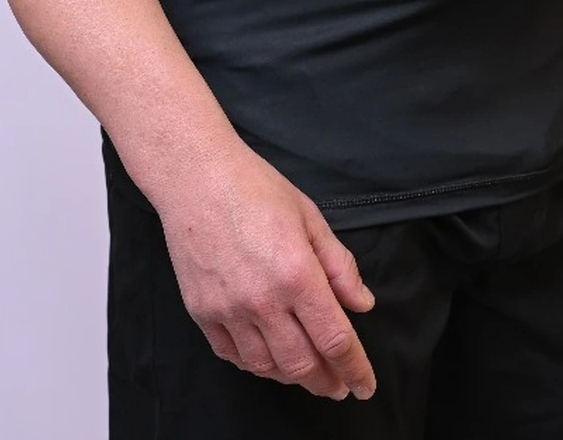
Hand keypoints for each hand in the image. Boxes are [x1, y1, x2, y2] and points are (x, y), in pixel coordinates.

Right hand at [147, 138, 378, 401]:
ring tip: (307, 372)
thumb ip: (339, 265)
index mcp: (296, 273)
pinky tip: (269, 358)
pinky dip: (256, 364)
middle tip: (339, 384)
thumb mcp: (310, 216)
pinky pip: (233, 355)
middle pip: (302, 363)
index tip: (365, 385)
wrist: (196, 178)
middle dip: (327, 382)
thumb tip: (361, 304)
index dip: (355, 368)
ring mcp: (228, 310)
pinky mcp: (202, 313)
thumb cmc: (254, 187)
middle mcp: (263, 300)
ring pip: (267, 367)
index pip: (335, 339)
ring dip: (293, 376)